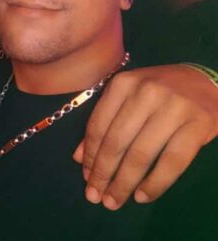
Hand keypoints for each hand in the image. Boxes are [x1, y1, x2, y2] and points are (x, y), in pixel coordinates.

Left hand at [74, 64, 217, 209]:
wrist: (205, 82)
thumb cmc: (159, 91)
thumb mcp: (128, 96)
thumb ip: (104, 122)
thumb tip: (79, 158)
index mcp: (123, 83)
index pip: (99, 125)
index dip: (90, 155)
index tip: (86, 178)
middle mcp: (145, 92)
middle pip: (116, 142)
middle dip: (103, 173)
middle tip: (95, 196)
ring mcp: (173, 108)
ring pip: (141, 154)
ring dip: (124, 183)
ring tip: (114, 201)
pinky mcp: (198, 124)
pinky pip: (172, 162)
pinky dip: (155, 183)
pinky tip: (142, 196)